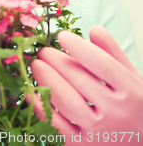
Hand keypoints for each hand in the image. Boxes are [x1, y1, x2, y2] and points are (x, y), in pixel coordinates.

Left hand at [30, 26, 142, 144]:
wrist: (141, 144)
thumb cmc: (134, 107)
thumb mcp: (131, 78)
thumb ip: (113, 53)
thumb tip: (94, 29)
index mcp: (130, 90)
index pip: (102, 64)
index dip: (79, 48)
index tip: (62, 36)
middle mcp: (116, 111)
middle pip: (81, 80)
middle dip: (57, 62)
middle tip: (43, 51)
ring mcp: (99, 131)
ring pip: (67, 102)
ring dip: (47, 81)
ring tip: (36, 66)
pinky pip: (58, 127)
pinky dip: (42, 109)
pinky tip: (31, 94)